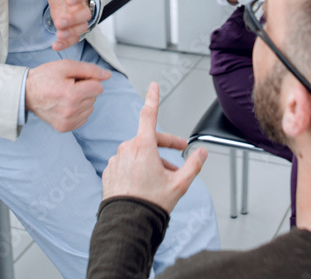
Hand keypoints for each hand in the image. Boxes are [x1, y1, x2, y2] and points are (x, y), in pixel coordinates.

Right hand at [25, 59, 110, 131]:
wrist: (26, 93)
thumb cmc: (46, 77)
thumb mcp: (66, 66)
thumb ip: (90, 69)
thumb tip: (107, 75)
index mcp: (71, 95)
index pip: (98, 87)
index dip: (89, 79)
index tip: (75, 78)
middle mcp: (70, 111)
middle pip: (94, 97)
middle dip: (85, 89)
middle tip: (67, 85)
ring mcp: (67, 121)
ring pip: (90, 107)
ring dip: (82, 100)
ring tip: (65, 95)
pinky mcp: (64, 128)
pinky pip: (84, 117)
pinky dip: (78, 110)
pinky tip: (65, 104)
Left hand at [46, 0, 92, 50]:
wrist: (62, 2)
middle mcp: (81, 8)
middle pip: (84, 15)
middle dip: (73, 19)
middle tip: (61, 21)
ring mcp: (77, 21)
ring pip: (80, 29)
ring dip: (70, 33)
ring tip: (59, 35)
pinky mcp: (72, 32)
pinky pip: (72, 39)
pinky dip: (65, 43)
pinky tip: (55, 45)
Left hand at [102, 83, 207, 212]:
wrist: (126, 224)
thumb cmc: (150, 204)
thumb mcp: (179, 184)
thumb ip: (193, 165)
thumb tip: (201, 153)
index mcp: (143, 146)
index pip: (149, 114)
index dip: (153, 98)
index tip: (153, 86)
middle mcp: (127, 149)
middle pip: (149, 139)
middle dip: (165, 145)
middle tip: (179, 152)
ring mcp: (116, 160)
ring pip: (138, 153)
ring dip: (151, 160)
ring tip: (161, 179)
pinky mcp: (109, 171)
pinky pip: (126, 164)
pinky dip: (137, 168)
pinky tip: (144, 184)